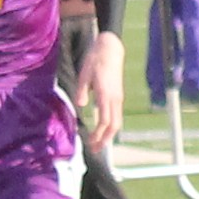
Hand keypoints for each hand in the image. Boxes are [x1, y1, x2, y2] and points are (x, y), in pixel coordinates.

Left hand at [75, 32, 124, 147]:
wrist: (110, 49)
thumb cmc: (95, 60)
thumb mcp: (84, 74)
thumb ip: (81, 91)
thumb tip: (81, 106)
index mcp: (105, 94)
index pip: (104, 120)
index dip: (98, 135)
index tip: (89, 143)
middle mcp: (114, 98)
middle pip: (114, 125)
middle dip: (105, 140)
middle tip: (95, 150)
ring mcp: (118, 97)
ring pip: (117, 122)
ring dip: (109, 135)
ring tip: (99, 144)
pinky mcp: (118, 95)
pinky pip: (116, 115)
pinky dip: (110, 126)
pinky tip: (103, 130)